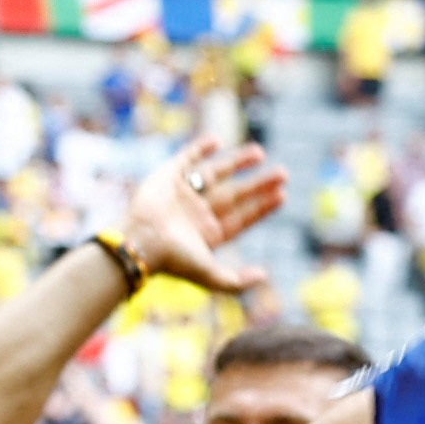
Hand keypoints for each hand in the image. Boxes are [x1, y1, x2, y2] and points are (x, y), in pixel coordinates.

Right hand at [110, 135, 287, 291]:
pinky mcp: (168, 176)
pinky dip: (200, 148)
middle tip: (283, 173)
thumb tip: (264, 277)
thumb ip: (237, 282)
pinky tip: (217, 141)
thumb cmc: (174, 260)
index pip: (243, 217)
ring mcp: (184, 193)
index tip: (282, 195)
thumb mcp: (210, 275)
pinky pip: (187, 158)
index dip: (262, 207)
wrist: (141, 240)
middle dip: (259, 184)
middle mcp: (199, 213)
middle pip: (236, 194)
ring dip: (237, 163)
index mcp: (209, 233)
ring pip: (216, 173)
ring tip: (260, 152)